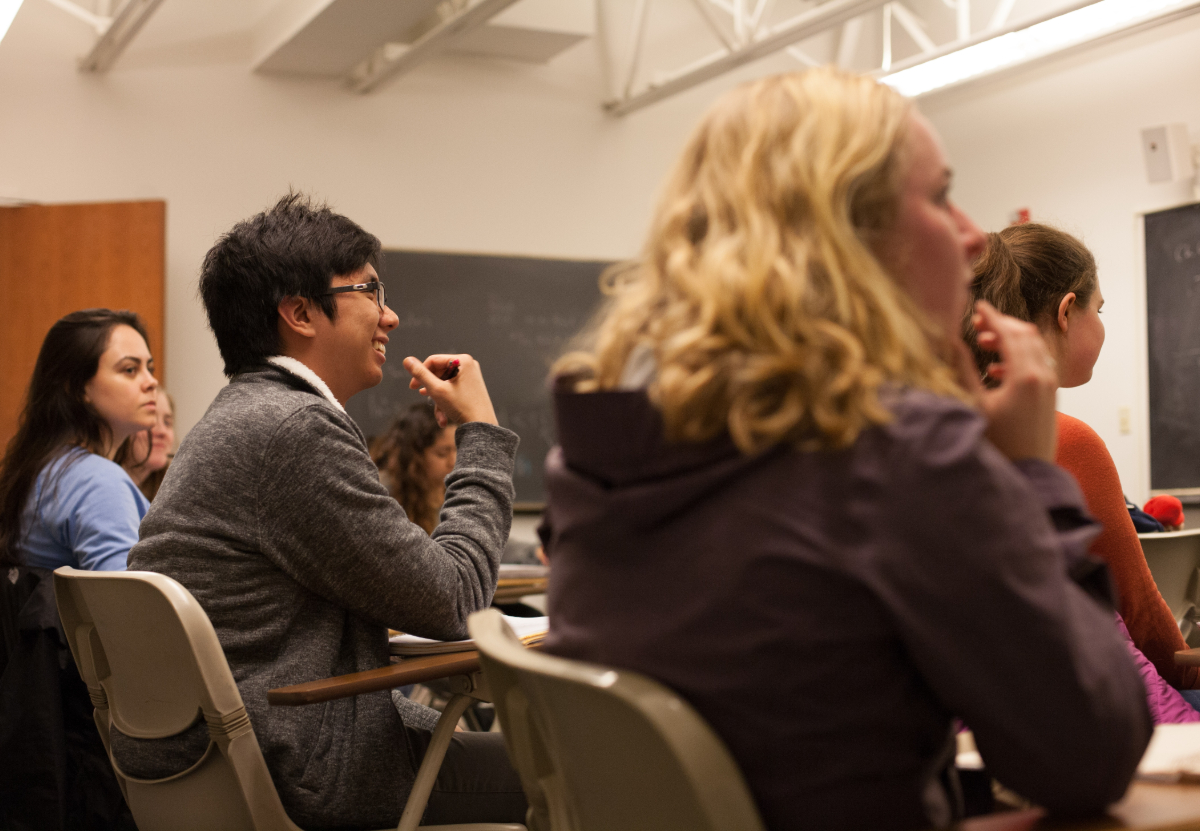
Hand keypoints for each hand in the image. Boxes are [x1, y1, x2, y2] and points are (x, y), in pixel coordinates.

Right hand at [403, 354, 498, 426]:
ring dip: (438, 399)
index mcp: (463, 360)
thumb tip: (407, 360)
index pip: (433, 361)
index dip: (420, 373)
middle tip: (420, 394)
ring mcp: (471, 377)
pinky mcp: (471, 388)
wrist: (482, 426)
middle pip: (439, 372)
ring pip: (445, 384)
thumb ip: (421, 374)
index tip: (413, 386)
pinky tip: (444, 418)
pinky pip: (453, 391)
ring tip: (438, 413)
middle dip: (431, 388)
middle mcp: (469, 366)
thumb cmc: (462, 407)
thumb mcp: (437, 390)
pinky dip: (447, 402)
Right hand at [966, 301, 1057, 462]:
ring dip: (1012, 340)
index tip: (978, 305)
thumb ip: (962, 370)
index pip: (1009, 333)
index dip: (992, 316)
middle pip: (1026, 334)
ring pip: (1035, 347)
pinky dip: (1020, 356)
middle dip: (1003, 324)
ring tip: (985, 344)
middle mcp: (1042, 376)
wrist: (1028, 472)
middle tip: (979, 323)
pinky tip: (997, 369)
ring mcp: (1050, 385)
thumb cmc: (998, 443)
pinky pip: (1039, 363)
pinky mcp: (1050, 395)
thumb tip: (951, 342)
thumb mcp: (974, 404)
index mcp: (1024, 376)